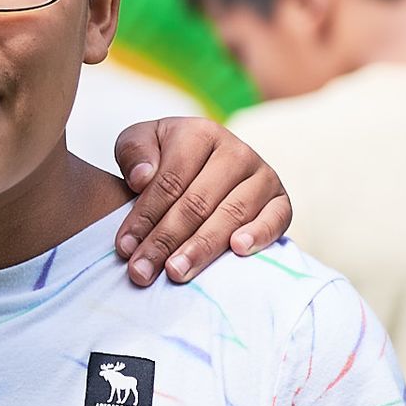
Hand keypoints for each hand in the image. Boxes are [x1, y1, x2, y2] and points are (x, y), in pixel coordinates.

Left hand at [113, 117, 291, 285]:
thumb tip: (143, 177)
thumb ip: (134, 153)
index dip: (145, 215)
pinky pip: (276, 218)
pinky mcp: (281, 200)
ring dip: (201, 248)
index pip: (170, 180)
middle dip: (165, 241)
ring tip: (176, 272)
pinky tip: (237, 250)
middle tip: (142, 271)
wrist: (203, 165)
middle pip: (197, 202)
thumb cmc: (163, 157)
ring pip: (230, 215)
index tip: (124, 247)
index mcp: (200, 133)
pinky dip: (259, 234)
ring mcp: (262, 175)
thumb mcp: (139, 144)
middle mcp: (236, 151)